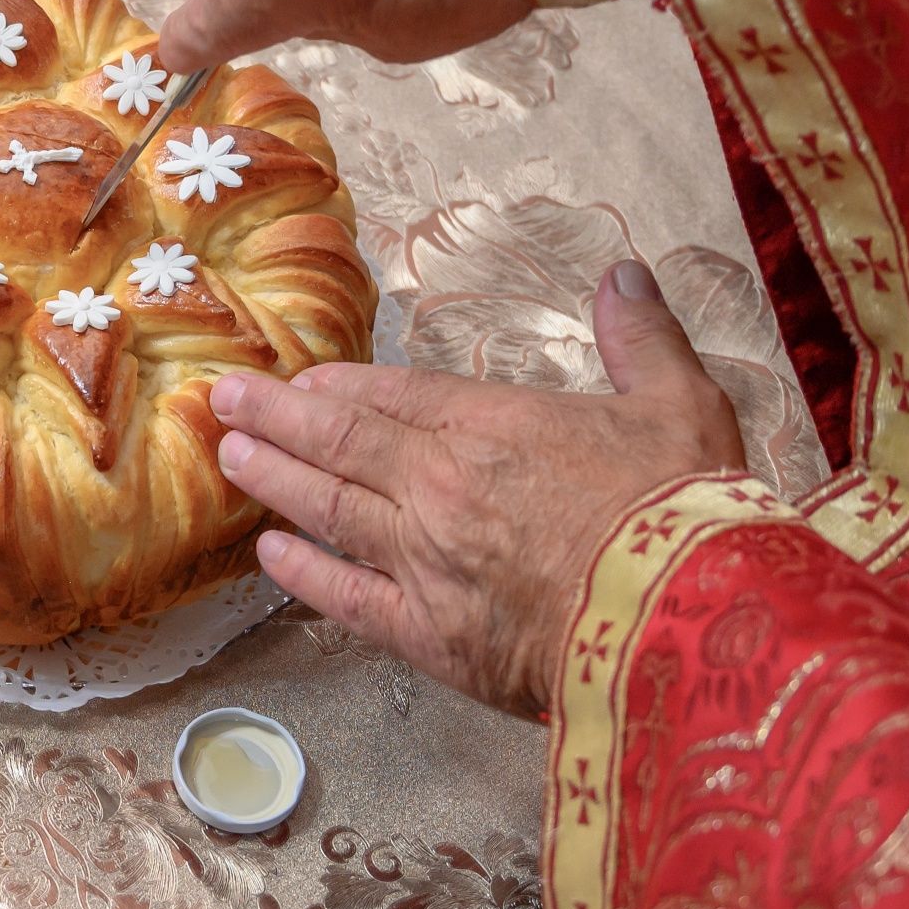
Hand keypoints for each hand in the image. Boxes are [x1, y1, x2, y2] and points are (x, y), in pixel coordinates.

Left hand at [211, 261, 747, 717]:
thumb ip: (642, 338)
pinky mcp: (428, 635)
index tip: (298, 380)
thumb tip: (625, 273)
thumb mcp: (681, 405)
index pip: (394, 397)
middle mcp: (442, 486)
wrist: (685, 619)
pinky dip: (304, 574)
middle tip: (222, 400)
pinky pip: (348, 598)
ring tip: (230, 456)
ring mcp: (426, 561)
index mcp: (495, 426)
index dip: (339, 388)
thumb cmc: (686, 512)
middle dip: (276, 418)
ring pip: (329, 509)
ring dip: (275, 480)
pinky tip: (271, 555)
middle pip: (341, 443)